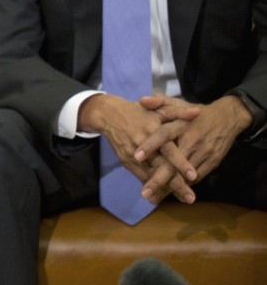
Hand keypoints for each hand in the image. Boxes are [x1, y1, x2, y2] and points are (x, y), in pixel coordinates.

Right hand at [79, 93, 194, 203]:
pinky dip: (152, 186)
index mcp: (152, 130)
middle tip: (190, 198)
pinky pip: (140, 176)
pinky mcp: (126, 161)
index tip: (194, 175)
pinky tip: (164, 195)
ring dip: (166, 189)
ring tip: (183, 199)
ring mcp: (132, 155)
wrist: (109, 115)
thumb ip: (178, 112)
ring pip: (151, 175)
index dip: (180, 162)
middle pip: (161, 167)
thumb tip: (197, 113)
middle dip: (176, 184)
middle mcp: (142, 145)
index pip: (168, 149)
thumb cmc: (138, 112)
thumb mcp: (157, 108)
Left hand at [136, 95, 249, 203]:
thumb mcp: (177, 103)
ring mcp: (203, 153)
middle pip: (173, 162)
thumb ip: (158, 102)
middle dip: (159, 179)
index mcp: (181, 125)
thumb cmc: (194, 112)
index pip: (163, 135)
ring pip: (184, 175)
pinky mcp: (211, 163)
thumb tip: (141, 101)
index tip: (136, 156)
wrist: (226, 118)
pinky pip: (195, 178)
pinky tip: (169, 194)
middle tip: (144, 192)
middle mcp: (191, 141)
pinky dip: (182, 186)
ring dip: (169, 188)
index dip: (150, 145)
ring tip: (153, 198)